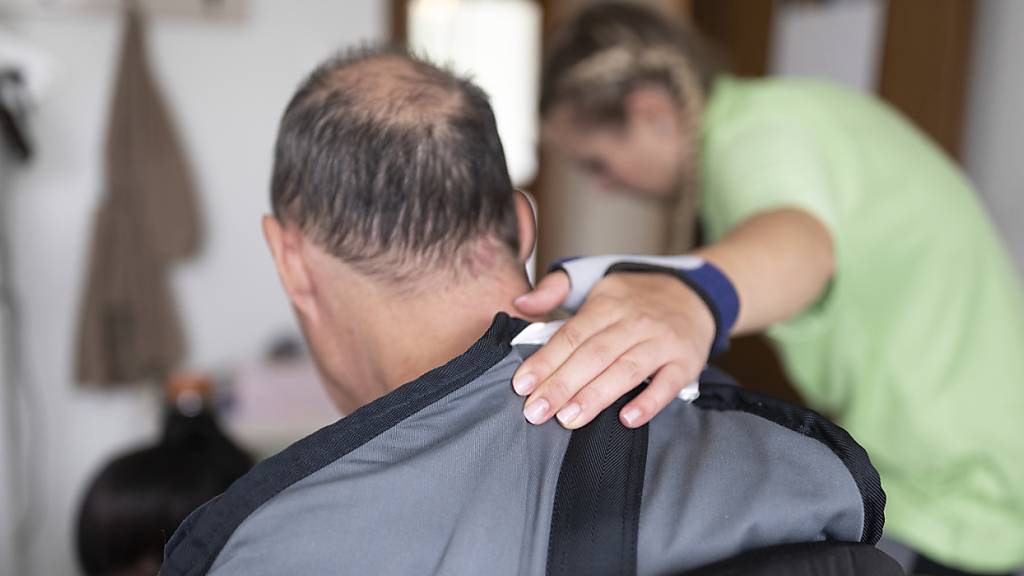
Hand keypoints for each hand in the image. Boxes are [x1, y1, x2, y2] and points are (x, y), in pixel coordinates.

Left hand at [512, 270, 715, 428]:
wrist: (694, 294)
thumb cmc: (634, 298)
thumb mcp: (594, 280)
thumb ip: (555, 289)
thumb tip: (520, 303)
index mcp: (607, 304)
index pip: (572, 335)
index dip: (546, 360)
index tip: (522, 385)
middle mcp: (634, 322)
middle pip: (594, 355)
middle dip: (562, 385)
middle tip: (536, 412)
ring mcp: (662, 342)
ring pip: (626, 370)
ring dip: (596, 396)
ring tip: (568, 419)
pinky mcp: (685, 362)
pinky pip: (668, 384)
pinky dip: (649, 402)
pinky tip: (626, 419)